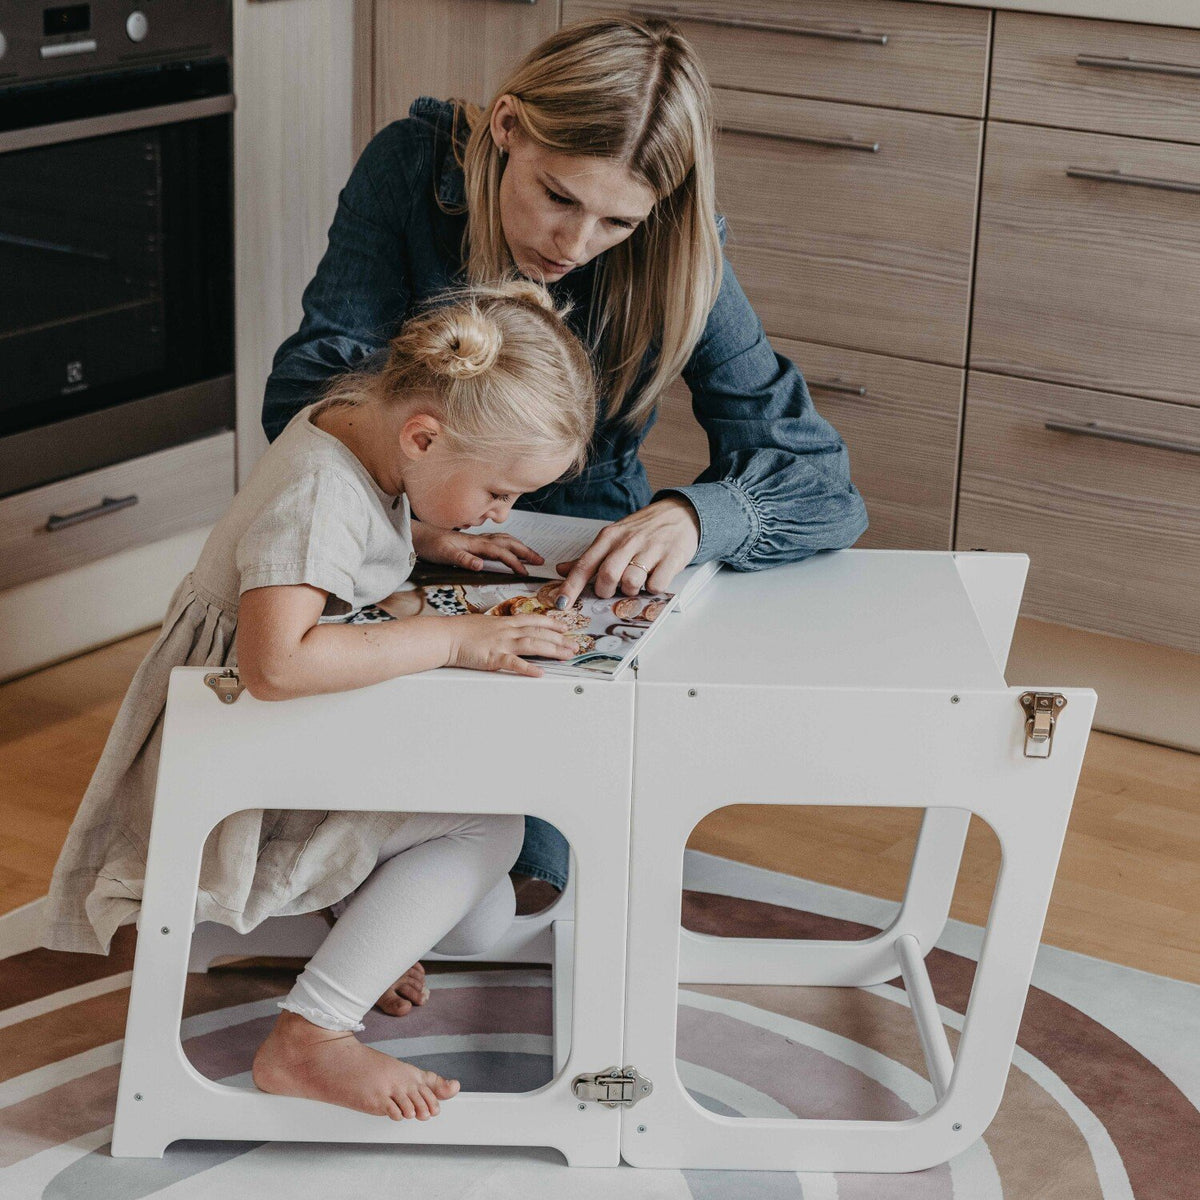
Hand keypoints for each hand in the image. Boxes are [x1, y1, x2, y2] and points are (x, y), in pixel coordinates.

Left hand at [412, 524, 543, 574]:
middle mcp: (480, 539)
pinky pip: (498, 541)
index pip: (501, 553)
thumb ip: (463, 559)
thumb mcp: (445, 555)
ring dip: (521, 547)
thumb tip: (480, 564)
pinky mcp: (475, 541)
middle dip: (526, 551)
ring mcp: (478, 539)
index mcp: (476, 544)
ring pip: (505, 540)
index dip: (515, 563)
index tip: (525, 572)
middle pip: (509, 543)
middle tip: (540, 561)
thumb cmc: (431, 545)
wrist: (419, 536)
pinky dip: (510, 544)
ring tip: (532, 555)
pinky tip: (511, 549)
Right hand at [445, 614, 579, 677]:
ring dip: (552, 649)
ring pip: (533, 644)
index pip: (534, 620)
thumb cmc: (460, 631)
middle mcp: (507, 631)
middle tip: (575, 645)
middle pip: (539, 632)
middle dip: (560, 639)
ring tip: (567, 655)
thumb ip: (499, 628)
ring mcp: (501, 644)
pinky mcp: (493, 658)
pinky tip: (540, 672)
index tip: (565, 627)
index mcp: (505, 622)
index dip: (552, 623)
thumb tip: (508, 630)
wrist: (445, 636)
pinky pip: (514, 663)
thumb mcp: (485, 623)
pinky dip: (528, 668)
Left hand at [556, 496, 700, 605]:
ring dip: (630, 590)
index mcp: (609, 537)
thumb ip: (589, 557)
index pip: (585, 564)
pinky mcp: (671, 559)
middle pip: (607, 575)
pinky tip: (654, 578)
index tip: (561, 603)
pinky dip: (653, 589)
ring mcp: (650, 549)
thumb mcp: (613, 537)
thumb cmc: (643, 529)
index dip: (571, 587)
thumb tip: (560, 570)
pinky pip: (656, 585)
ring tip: (635, 583)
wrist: (680, 514)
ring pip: (631, 581)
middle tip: (611, 590)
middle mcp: (628, 542)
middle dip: (605, 590)